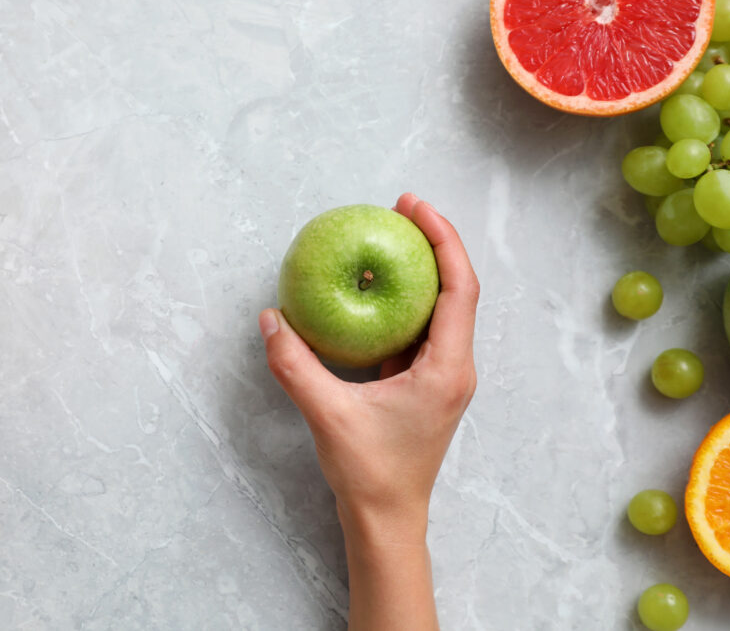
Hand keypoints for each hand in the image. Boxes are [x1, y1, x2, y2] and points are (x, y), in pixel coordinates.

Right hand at [259, 193, 478, 539]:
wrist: (387, 520)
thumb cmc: (369, 473)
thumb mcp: (328, 415)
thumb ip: (295, 366)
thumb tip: (270, 320)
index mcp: (447, 368)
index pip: (459, 288)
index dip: (443, 240)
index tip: (415, 208)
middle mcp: (454, 367)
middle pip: (456, 289)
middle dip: (433, 244)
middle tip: (399, 210)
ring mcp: (442, 376)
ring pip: (440, 309)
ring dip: (418, 272)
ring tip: (386, 240)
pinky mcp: (425, 385)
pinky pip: (419, 331)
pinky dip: (401, 304)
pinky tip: (372, 292)